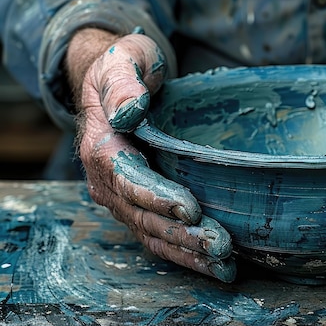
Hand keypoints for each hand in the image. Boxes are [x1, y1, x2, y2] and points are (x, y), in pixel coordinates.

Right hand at [66, 28, 235, 281]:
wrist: (120, 83)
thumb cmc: (126, 67)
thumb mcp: (123, 61)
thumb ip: (124, 83)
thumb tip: (129, 111)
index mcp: (101, 146)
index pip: (127, 179)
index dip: (156, 197)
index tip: (190, 209)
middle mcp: (107, 180)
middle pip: (143, 216)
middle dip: (181, 235)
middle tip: (221, 245)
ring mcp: (122, 197)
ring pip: (152, 234)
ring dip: (187, 251)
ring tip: (224, 264)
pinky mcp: (140, 205)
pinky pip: (158, 235)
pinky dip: (183, 253)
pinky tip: (213, 264)